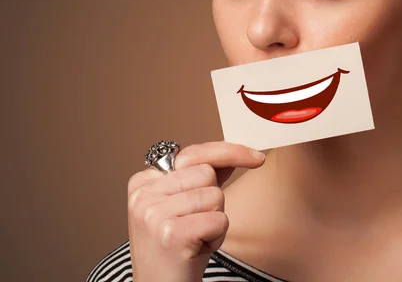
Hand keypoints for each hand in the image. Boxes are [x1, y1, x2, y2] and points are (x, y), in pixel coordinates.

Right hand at [127, 141, 265, 281]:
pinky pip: (218, 220)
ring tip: (194, 238)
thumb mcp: (184, 207)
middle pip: (207, 173)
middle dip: (213, 200)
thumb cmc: (175, 249)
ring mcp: (154, 212)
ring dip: (215, 220)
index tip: (257, 157)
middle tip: (194, 224)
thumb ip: (203, 178)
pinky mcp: (171, 233)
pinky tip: (196, 249)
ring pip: (215, 196)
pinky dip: (216, 237)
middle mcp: (144, 193)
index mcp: (143, 181)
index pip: (194, 153)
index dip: (229, 152)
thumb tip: (232, 155)